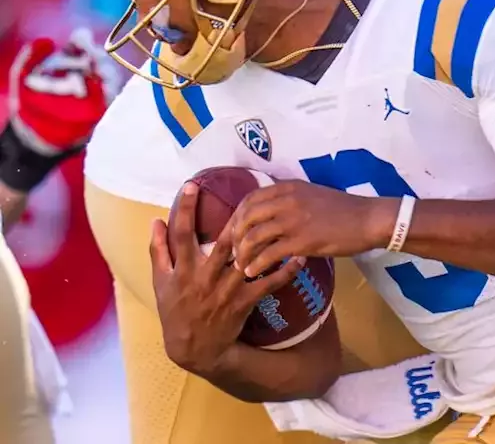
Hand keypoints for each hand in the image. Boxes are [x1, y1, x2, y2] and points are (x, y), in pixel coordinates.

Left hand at [9, 27, 115, 154]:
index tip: (80, 41)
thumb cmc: (30, 98)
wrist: (35, 130)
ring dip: (107, 73)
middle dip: (98, 57)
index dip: (83, 40)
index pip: (81, 41)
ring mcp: (98, 88)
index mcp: (70, 58)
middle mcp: (87, 70)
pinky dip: (110, 93)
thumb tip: (47, 41)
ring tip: (101, 72)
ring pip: (110, 76)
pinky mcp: (104, 106)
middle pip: (100, 57)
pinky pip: (112, 98)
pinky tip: (105, 90)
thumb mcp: (22, 75)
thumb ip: (29, 57)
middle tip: (93, 58)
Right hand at [151, 182, 301, 373]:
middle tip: (246, 195)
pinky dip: (285, 272)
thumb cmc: (176, 310)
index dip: (185, 210)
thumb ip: (159, 250)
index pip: (181, 234)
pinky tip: (299, 258)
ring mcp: (226, 290)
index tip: (191, 186)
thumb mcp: (161, 282)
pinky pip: (268, 285)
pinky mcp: (243, 302)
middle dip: (232, 220)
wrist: (193, 348)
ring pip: (248, 261)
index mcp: (183, 269)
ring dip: (266, 243)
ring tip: (282, 221)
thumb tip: (157, 220)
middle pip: (220, 243)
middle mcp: (204, 277)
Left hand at [230, 180, 391, 277]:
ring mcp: (293, 221)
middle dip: (234, 237)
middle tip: (232, 252)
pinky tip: (253, 272)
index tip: (232, 231)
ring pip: (253, 237)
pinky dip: (257, 264)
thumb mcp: (312, 194)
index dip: (236, 216)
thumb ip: (290, 200)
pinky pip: (269, 254)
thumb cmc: (344, 209)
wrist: (368, 219)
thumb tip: (270, 214)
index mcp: (288, 188)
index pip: (249, 199)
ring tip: (241, 265)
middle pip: (246, 217)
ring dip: (242, 253)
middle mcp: (286, 201)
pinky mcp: (301, 241)